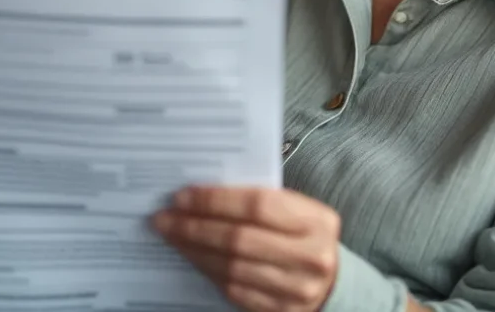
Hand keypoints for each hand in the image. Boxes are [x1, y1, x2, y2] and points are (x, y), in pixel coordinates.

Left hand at [154, 186, 340, 311]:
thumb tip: (203, 194)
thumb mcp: (297, 211)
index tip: (183, 196)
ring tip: (172, 236)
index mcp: (317, 221)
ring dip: (194, 251)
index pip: (258, 204)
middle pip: (239, 239)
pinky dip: (208, 271)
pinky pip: (233, 290)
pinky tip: (193, 257)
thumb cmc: (304, 236)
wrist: (330, 281)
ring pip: (231, 268)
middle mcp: (311, 256)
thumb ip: (262, 201)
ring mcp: (296, 289)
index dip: (215, 200)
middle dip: (195, 227)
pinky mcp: (280, 311)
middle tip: (165, 218)